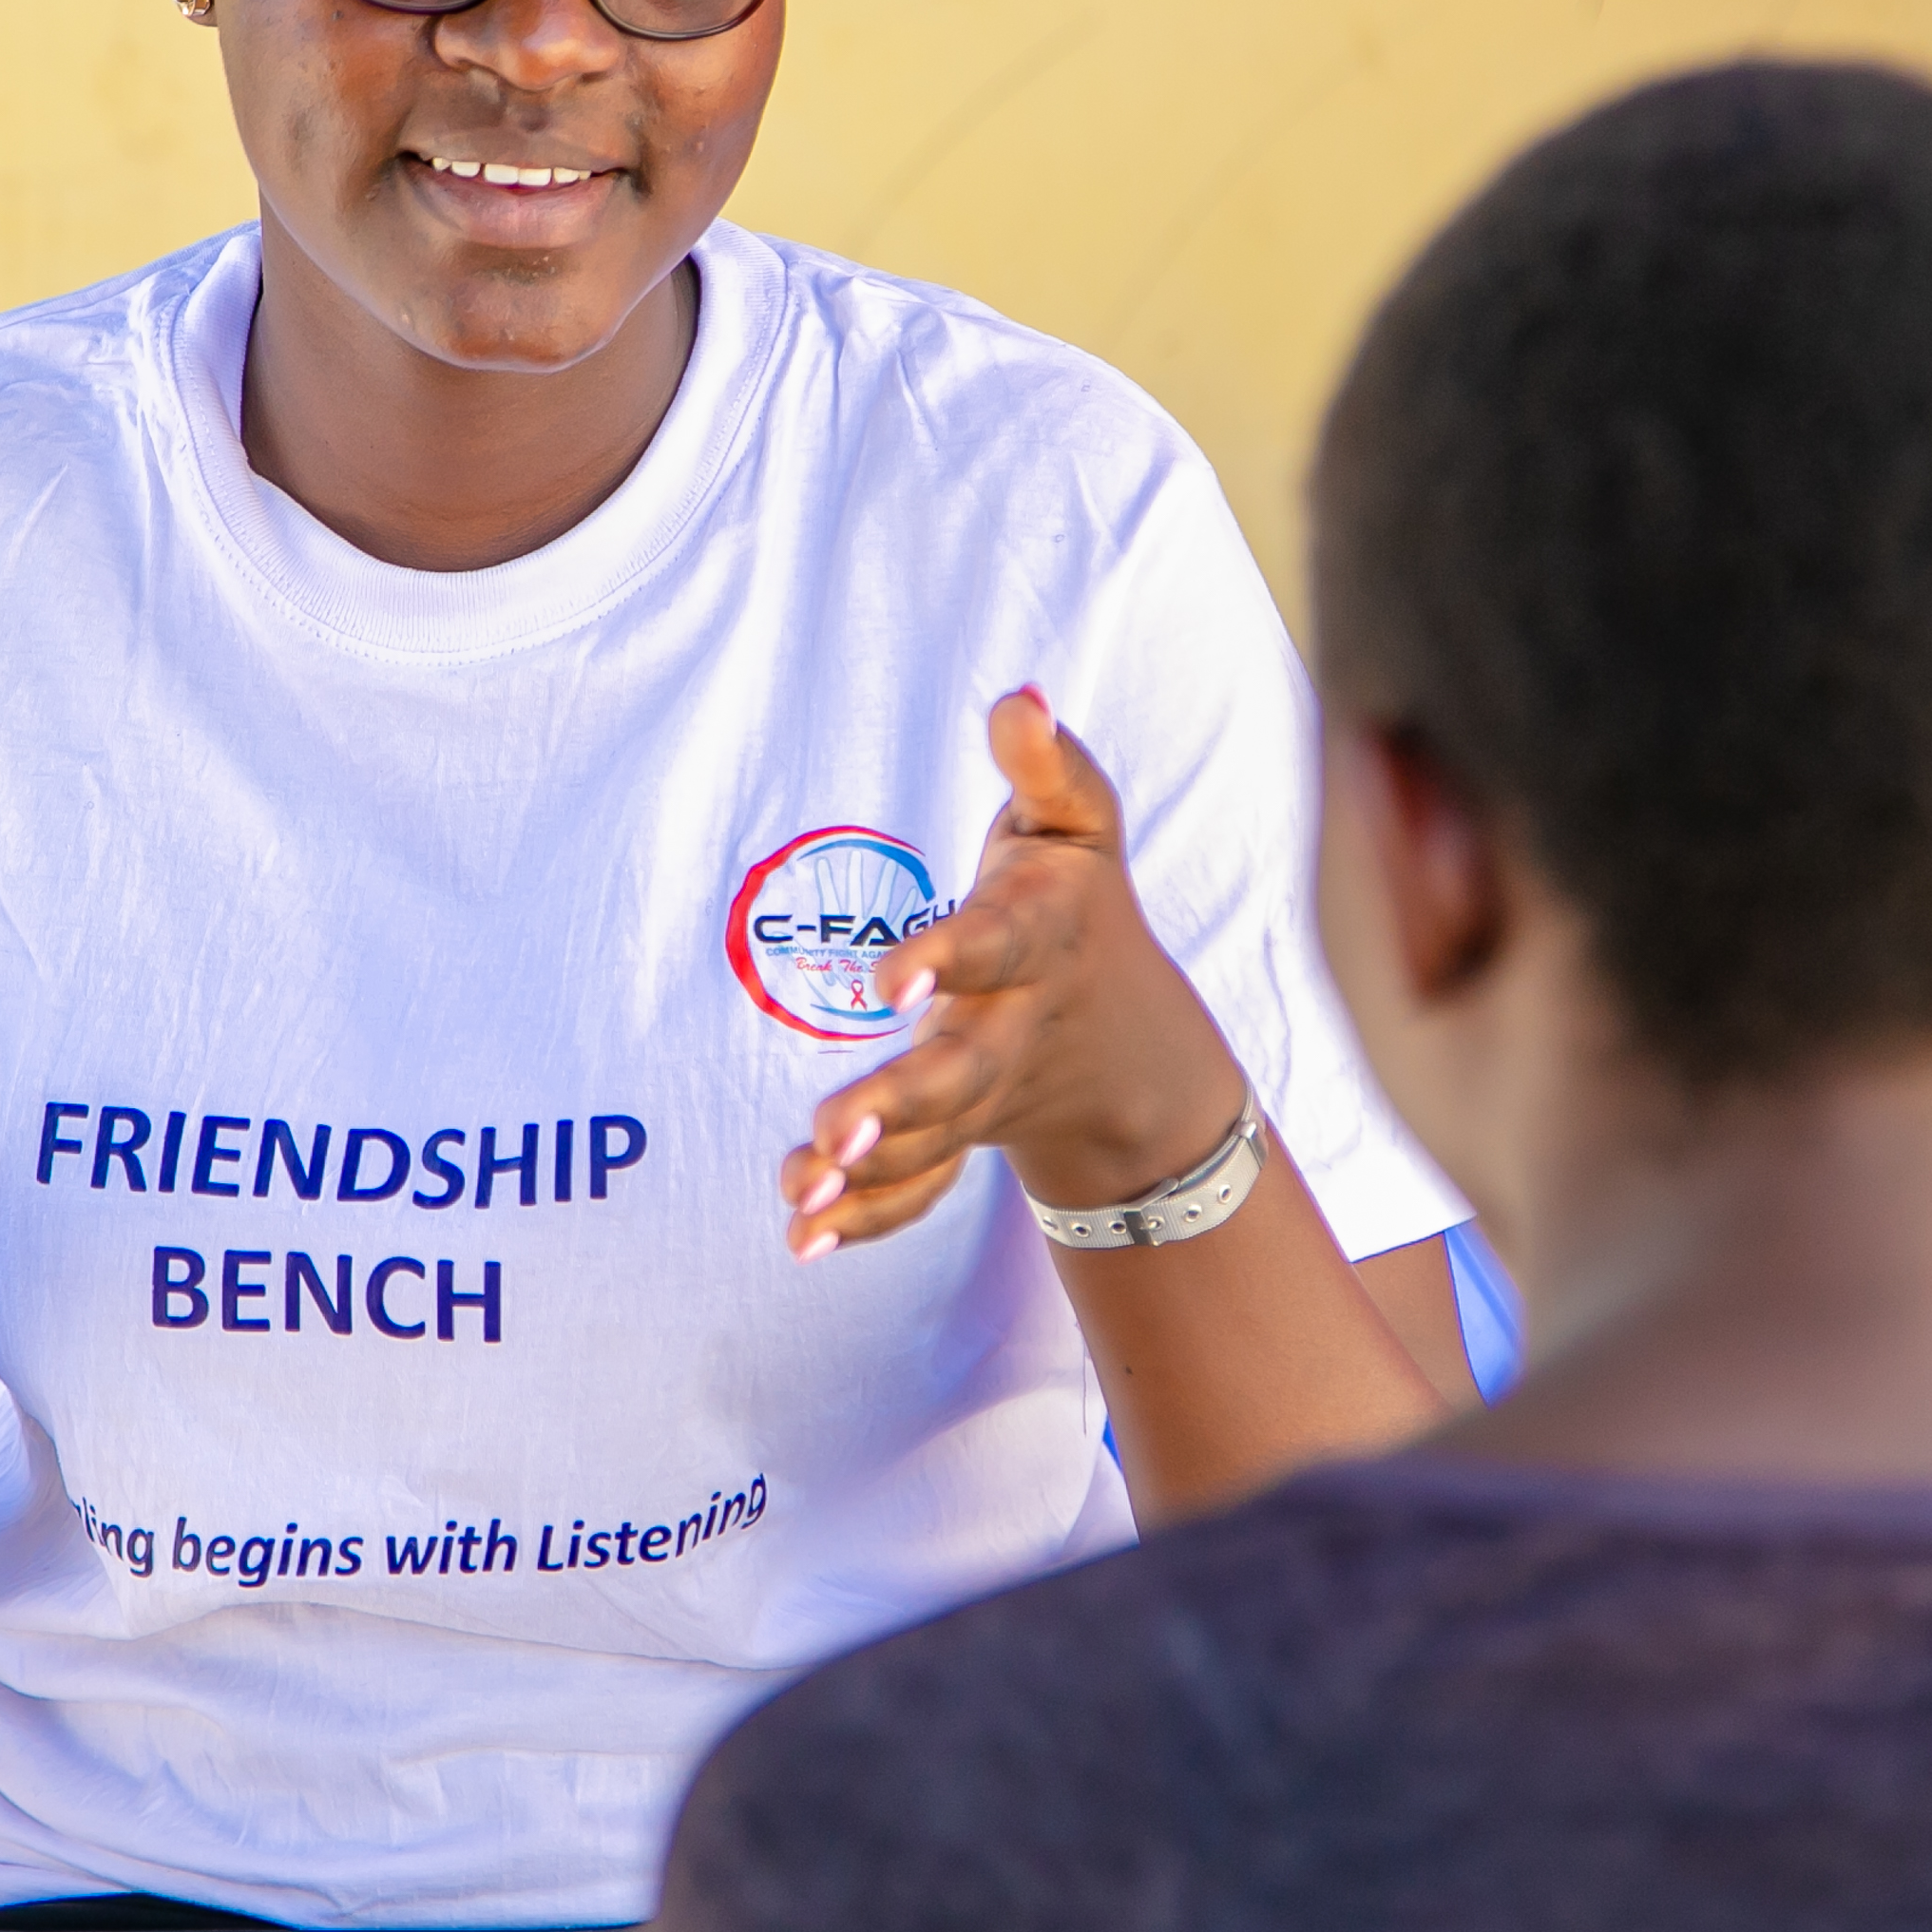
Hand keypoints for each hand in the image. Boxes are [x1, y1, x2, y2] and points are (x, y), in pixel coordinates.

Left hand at [776, 687, 1250, 1258]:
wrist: (1129, 1043)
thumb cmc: (1075, 902)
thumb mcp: (1079, 825)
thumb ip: (1047, 765)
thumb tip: (1015, 695)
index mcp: (1037, 942)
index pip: (995, 947)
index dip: (946, 959)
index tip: (887, 981)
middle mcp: (1012, 1030)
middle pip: (962, 1072)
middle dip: (901, 1102)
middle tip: (835, 1125)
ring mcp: (985, 1099)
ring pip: (932, 1145)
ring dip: (870, 1175)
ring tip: (803, 1195)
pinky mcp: (959, 1144)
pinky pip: (919, 1191)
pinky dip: (869, 1218)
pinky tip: (803, 1236)